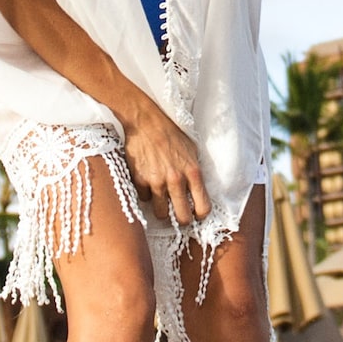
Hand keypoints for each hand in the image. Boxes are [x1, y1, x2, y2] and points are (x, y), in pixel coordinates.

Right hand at [120, 100, 210, 224]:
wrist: (145, 121)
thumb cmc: (171, 133)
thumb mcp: (192, 150)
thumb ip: (195, 172)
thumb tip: (197, 191)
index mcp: (193, 172)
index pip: (203, 207)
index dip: (201, 215)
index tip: (197, 214)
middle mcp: (176, 180)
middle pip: (182, 217)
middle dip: (182, 220)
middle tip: (179, 215)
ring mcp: (156, 181)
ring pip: (161, 213)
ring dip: (162, 210)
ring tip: (162, 201)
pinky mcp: (139, 180)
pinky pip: (144, 199)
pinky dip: (147, 195)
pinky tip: (148, 184)